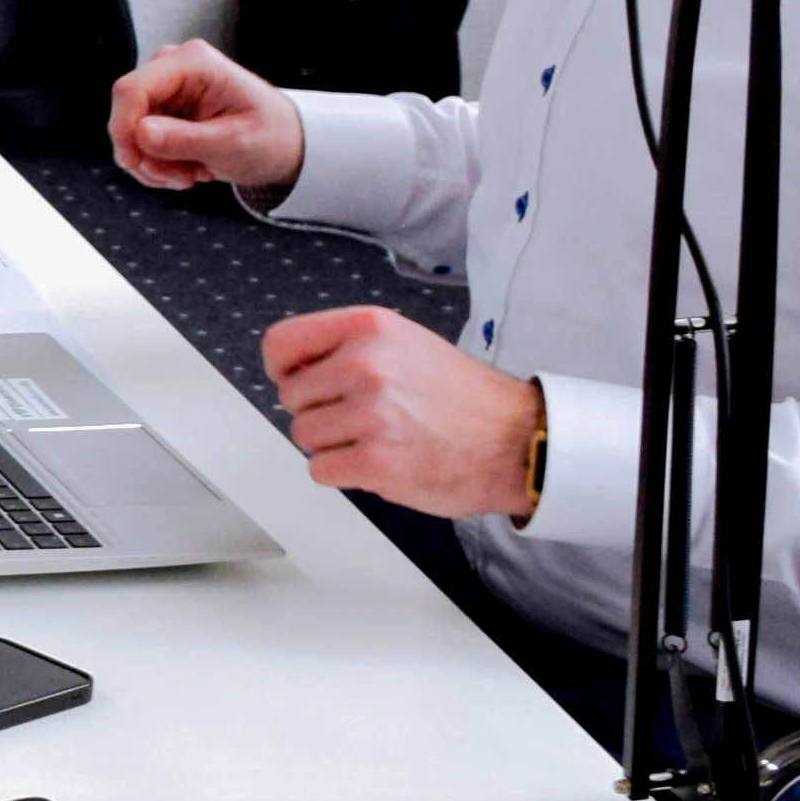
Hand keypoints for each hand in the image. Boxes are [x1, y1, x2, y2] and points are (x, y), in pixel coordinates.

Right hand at [111, 38, 305, 196]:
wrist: (283, 143)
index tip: (133, 162)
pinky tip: (184, 168)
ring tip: (190, 174)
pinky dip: (156, 163)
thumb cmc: (270, 136)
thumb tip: (140, 134)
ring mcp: (165, 87)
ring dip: (154, 163)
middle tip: (180, 178)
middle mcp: (173, 68)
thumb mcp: (234, 143)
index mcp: (193, 63)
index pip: (133, 88)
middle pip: (128, 112)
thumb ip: (186, 139)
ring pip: (130, 131)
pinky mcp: (161, 107)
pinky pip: (138, 139)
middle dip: (146, 153)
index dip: (123, 127)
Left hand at [266, 307, 540, 517]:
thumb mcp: (405, 343)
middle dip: (319, 411)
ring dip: (333, 445)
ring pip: (304, 435)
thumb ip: (347, 348)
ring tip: (379, 438)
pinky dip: (344, 473)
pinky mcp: (376, 461)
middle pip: (291, 397)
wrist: (518, 441)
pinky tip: (381, 461)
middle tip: (364, 417)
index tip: (297, 381)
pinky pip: (321, 470)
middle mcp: (366, 364)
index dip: (282, 369)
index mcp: (369, 327)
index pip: (281, 343)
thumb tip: (290, 371)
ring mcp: (371, 413)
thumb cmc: (463, 398)